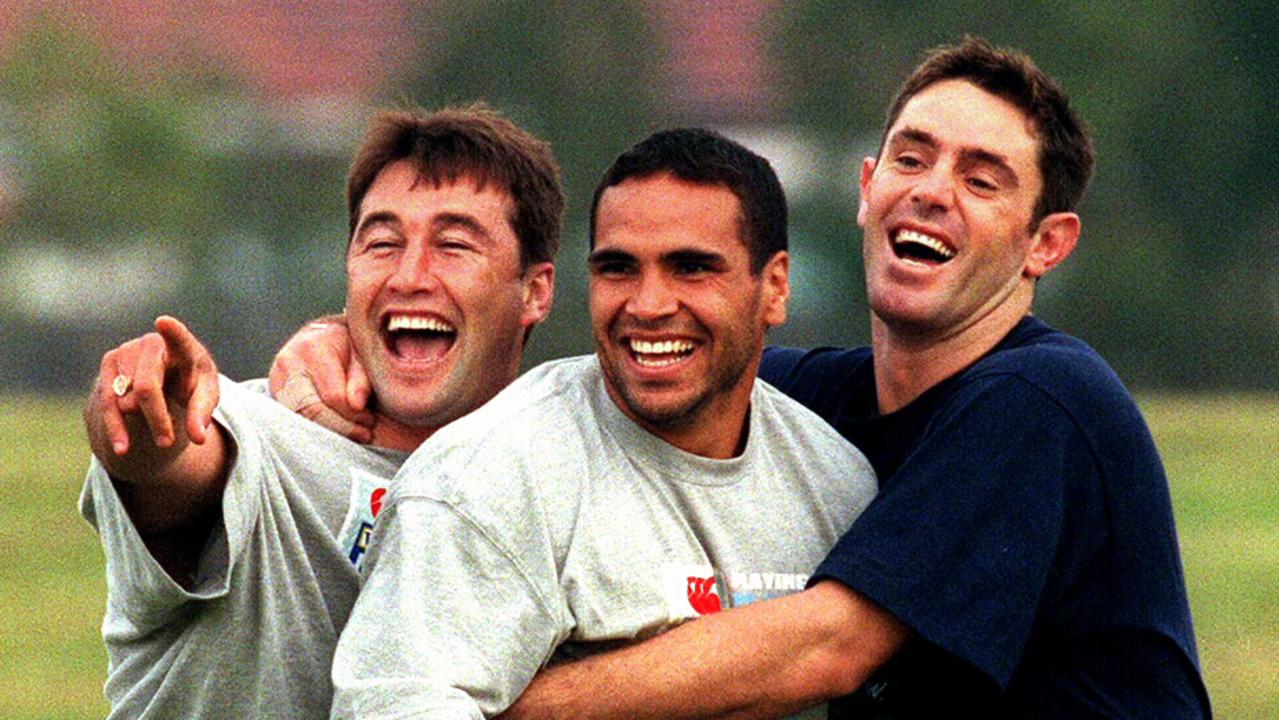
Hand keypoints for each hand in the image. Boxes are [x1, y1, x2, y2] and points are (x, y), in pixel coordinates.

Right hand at [95, 315, 218, 455]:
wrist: (166, 374)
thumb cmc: (191, 383)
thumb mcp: (205, 395)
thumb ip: (202, 413)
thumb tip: (199, 438)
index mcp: (182, 347)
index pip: (179, 338)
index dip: (172, 332)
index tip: (164, 322)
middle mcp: (151, 345)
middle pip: (147, 386)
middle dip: (156, 417)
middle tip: (168, 443)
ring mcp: (126, 352)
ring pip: (124, 396)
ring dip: (136, 425)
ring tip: (154, 447)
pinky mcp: (109, 364)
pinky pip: (107, 401)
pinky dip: (115, 427)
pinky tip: (122, 447)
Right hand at [269, 316, 374, 442]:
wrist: (322, 335)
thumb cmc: (347, 345)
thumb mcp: (362, 355)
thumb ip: (362, 379)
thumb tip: (356, 405)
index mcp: (312, 348)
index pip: (333, 396)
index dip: (354, 415)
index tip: (369, 420)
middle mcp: (288, 363)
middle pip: (311, 410)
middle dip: (340, 427)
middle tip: (363, 433)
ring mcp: (276, 379)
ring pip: (299, 419)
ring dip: (328, 431)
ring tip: (351, 432)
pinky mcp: (273, 393)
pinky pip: (292, 419)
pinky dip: (315, 428)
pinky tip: (334, 429)